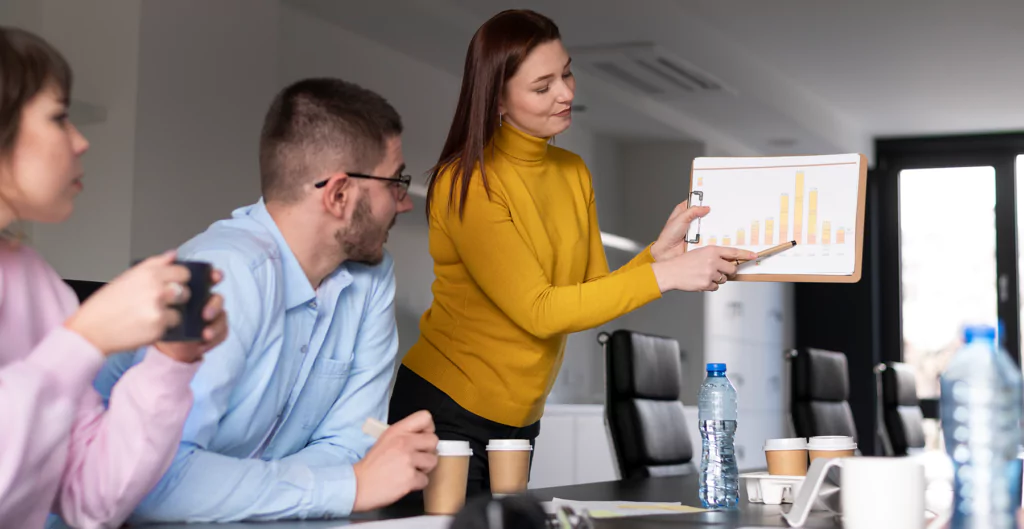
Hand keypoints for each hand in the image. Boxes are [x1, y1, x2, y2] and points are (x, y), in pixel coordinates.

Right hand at [65, 250, 190, 355]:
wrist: (91, 330)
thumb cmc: (106, 304)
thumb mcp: (128, 277)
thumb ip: (154, 264)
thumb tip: (173, 254)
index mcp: (148, 273)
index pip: (183, 273)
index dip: (180, 280)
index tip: (174, 285)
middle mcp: (155, 289)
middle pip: (185, 292)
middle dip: (176, 299)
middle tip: (157, 303)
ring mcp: (158, 308)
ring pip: (180, 310)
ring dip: (169, 314)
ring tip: (148, 314)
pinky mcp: (159, 326)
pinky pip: (171, 326)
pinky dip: (162, 327)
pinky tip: (144, 325)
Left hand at [154, 269, 227, 362]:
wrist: (156, 339)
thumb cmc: (156, 313)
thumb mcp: (155, 293)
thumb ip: (163, 273)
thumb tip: (172, 255)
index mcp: (194, 290)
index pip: (209, 278)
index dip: (214, 275)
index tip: (213, 276)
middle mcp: (206, 301)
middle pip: (218, 298)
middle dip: (214, 305)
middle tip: (204, 314)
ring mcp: (212, 317)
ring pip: (222, 316)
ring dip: (215, 324)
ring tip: (205, 332)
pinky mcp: (214, 331)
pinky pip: (222, 332)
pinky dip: (215, 336)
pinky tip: (205, 340)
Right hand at [353, 411, 437, 511]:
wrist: (358, 484)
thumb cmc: (372, 464)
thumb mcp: (385, 439)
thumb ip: (404, 435)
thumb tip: (423, 437)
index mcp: (397, 430)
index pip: (425, 417)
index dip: (428, 428)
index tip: (422, 438)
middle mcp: (404, 442)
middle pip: (434, 440)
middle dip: (428, 451)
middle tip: (416, 458)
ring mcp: (408, 460)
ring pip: (433, 461)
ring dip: (424, 468)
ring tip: (410, 470)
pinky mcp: (410, 478)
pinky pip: (425, 480)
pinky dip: (417, 483)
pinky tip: (405, 481)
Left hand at [651, 201, 709, 260]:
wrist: (668, 252)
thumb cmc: (668, 235)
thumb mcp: (681, 218)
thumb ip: (693, 211)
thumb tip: (705, 208)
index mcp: (683, 211)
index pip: (694, 202)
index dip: (702, 200)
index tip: (711, 199)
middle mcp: (689, 219)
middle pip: (702, 213)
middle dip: (708, 214)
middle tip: (716, 212)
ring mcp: (694, 229)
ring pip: (706, 224)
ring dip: (709, 225)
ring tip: (715, 224)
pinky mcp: (698, 238)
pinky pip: (707, 234)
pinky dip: (710, 234)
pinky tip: (712, 234)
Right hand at [651, 245, 756, 292]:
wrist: (671, 272)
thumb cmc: (684, 262)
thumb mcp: (699, 252)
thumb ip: (714, 256)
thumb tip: (727, 263)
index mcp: (711, 250)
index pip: (733, 252)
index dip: (745, 254)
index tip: (754, 256)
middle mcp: (712, 261)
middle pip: (731, 269)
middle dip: (728, 272)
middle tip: (719, 271)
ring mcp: (710, 273)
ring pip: (723, 279)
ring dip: (717, 279)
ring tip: (704, 275)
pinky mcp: (706, 283)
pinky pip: (715, 287)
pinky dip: (710, 285)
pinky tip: (700, 280)